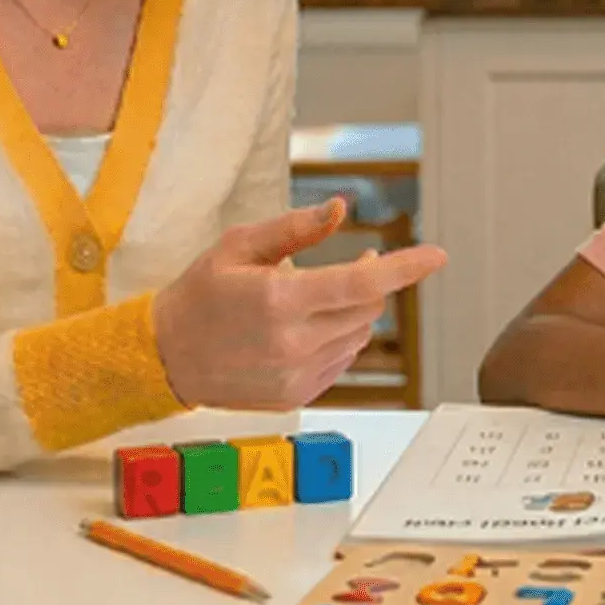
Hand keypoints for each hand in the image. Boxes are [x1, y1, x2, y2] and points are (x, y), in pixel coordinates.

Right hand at [152, 197, 447, 410]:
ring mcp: (296, 375)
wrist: (167, 356)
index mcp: (280, 300)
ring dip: (356, 311)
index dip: (406, 268)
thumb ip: (295, 228)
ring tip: (322, 297)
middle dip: (375, 282)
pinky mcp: (297, 395)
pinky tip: (309, 329)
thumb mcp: (240, 245)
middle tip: (363, 262)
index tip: (437, 255)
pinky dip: (340, 338)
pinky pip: (342, 360)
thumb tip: (340, 209)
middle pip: (368, 309)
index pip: (363, 284)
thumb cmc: (201, 293)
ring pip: (359, 335)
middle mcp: (293, 343)